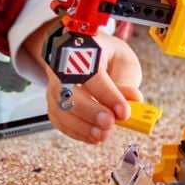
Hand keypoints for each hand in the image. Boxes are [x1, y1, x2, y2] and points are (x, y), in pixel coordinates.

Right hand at [22, 25, 143, 144]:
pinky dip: (76, 131)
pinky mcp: (52, 101)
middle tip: (109, 124)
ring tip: (102, 134)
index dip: (107, 95)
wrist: (82, 50)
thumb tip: (132, 99)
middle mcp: (61, 66)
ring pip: (59, 108)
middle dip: (89, 112)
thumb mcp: (123, 59)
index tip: (123, 112)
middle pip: (67, 91)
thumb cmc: (105, 55)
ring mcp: (53, 84)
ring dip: (81, 127)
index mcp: (81, 48)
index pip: (91, 73)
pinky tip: (92, 136)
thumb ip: (127, 79)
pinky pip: (58, 119)